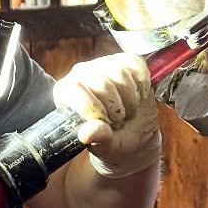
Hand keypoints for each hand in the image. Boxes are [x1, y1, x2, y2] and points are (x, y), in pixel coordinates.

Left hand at [53, 53, 161, 178]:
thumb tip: (86, 134)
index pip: (75, 90)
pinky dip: (142, 85)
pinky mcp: (125, 61)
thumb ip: (97, 139)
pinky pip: (137, 66)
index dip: (95, 108)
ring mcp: (103, 64)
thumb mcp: (105, 146)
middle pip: (101, 82)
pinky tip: (138, 96)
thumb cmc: (113, 140)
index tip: (106, 123)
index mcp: (65, 93)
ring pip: (120, 73)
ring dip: (130, 99)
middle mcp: (81, 73)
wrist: (135, 134)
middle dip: (116, 107)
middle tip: (118, 121)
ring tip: (127, 111)